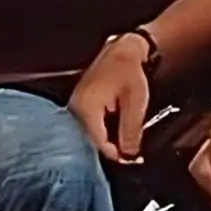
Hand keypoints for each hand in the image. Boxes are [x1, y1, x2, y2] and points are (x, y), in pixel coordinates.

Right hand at [67, 33, 151, 162]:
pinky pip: (91, 127)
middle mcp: (75, 110)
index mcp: (85, 109)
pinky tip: (118, 132)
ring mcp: (76, 108)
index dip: (117, 156)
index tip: (133, 160)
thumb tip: (129, 156)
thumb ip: (131, 132)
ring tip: (127, 142)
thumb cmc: (128, 69)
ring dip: (109, 142)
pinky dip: (106, 132)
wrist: (124, 50)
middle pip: (92, 143)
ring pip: (91, 136)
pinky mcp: (81, 106)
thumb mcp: (135, 102)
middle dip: (113, 151)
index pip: (98, 145)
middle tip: (132, 155)